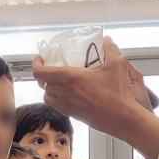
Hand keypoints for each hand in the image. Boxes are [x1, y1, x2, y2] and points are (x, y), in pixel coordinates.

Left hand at [33, 38, 158, 158]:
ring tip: (60, 82)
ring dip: (50, 89)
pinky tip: (72, 94)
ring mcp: (67, 106)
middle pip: (43, 85)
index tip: (40, 59)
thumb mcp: (117, 64)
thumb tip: (107, 41)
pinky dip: (59, 99)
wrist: (122, 118)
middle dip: (45, 76)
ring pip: (48, 97)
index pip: (40, 73)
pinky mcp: (73, 116)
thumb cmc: (118, 93)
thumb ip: (110, 49)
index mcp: (69, 78)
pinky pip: (58, 106)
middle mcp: (64, 93)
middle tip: (53, 68)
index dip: (36, 64)